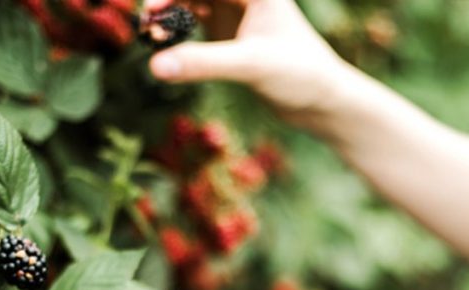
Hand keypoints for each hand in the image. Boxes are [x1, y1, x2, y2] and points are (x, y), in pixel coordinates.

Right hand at [145, 0, 352, 127]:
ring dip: (168, 15)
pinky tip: (165, 46)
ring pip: (189, 2)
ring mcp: (235, 11)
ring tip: (150, 36)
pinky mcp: (229, 35)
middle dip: (166, 1)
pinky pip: (193, 22)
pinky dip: (177, 30)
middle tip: (145, 25)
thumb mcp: (251, 66)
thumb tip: (155, 66)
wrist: (323, 102)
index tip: (149, 9)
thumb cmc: (300, 76)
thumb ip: (203, 64)